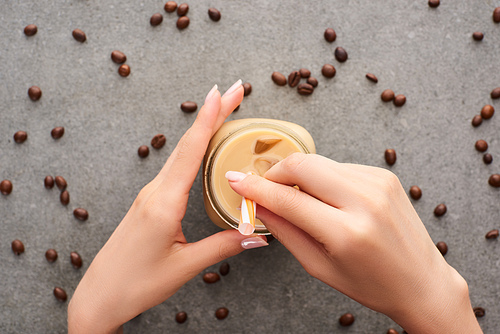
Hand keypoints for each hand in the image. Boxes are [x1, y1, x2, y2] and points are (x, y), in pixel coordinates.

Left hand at [68, 80, 267, 333]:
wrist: (100, 296)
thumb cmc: (136, 283)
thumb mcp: (185, 266)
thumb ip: (223, 246)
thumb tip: (256, 235)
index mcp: (163, 202)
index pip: (191, 152)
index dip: (208, 119)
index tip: (221, 92)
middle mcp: (155, 191)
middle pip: (187, 144)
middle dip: (212, 114)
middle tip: (234, 91)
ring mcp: (150, 194)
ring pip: (180, 153)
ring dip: (203, 129)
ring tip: (224, 112)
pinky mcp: (149, 202)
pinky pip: (175, 168)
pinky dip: (193, 150)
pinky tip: (203, 149)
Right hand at [226, 153, 481, 332]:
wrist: (422, 281)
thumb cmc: (371, 284)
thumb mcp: (319, 266)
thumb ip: (284, 231)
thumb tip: (256, 204)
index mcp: (347, 233)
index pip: (287, 199)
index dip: (255, 188)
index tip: (236, 181)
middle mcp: (365, 201)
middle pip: (302, 164)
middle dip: (275, 172)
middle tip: (265, 187)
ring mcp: (378, 183)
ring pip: (319, 163)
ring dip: (300, 176)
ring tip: (300, 200)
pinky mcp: (384, 175)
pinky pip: (339, 167)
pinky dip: (324, 179)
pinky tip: (329, 199)